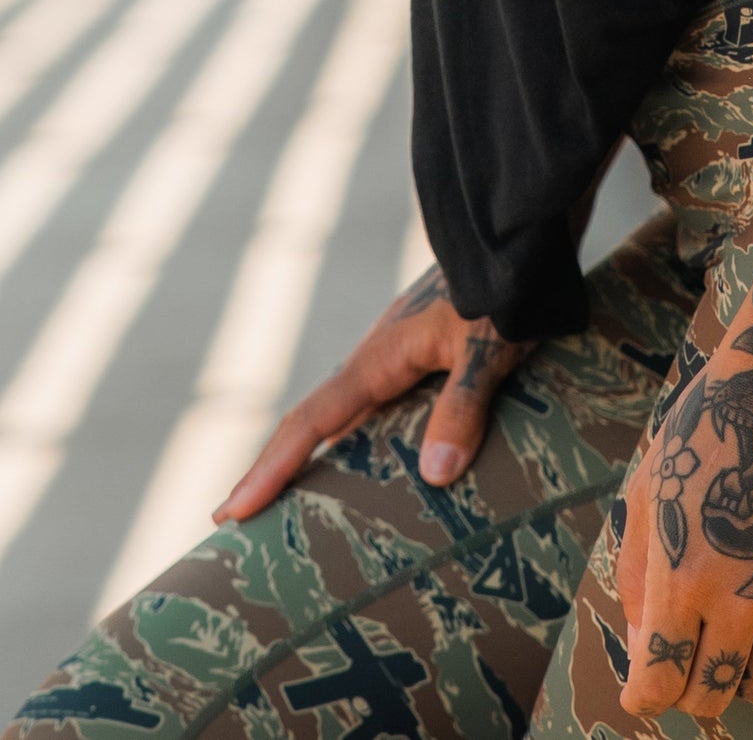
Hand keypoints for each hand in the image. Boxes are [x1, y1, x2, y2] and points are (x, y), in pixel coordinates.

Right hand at [214, 265, 532, 519]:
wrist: (518, 234)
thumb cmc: (505, 286)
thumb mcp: (488, 347)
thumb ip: (462, 405)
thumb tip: (434, 476)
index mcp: (380, 355)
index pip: (311, 420)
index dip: (272, 467)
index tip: (233, 510)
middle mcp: (378, 356)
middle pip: (314, 421)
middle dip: (274, 468)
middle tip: (234, 519)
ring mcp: (398, 353)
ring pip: (344, 414)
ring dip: (315, 456)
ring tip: (292, 506)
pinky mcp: (423, 351)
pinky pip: (376, 405)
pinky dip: (357, 439)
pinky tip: (366, 463)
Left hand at [614, 264, 752, 720]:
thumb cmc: (704, 431)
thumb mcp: (646, 492)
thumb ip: (636, 576)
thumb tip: (643, 641)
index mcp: (681, 579)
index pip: (659, 685)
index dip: (643, 695)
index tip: (641, 685)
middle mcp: (736, 601)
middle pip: (708, 696)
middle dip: (685, 688)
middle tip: (679, 657)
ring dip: (734, 675)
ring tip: (720, 640)